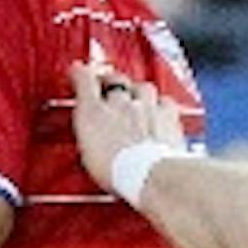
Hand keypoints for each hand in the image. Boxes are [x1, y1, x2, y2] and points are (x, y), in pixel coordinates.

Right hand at [69, 61, 185, 192]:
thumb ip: (89, 136)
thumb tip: (89, 135)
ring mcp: (146, 108)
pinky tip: (161, 111)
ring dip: (139, 91)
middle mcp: (121, 105)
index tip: (79, 71)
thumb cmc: (118, 173)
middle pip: (116, 80)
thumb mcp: (88, 156)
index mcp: (93, 113)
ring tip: (137, 99)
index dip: (81, 73)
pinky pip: (166, 101)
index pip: (84, 81)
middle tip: (109, 85)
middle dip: (112, 80)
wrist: (151, 176)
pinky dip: (162, 104)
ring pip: (143, 87)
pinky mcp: (168, 116)